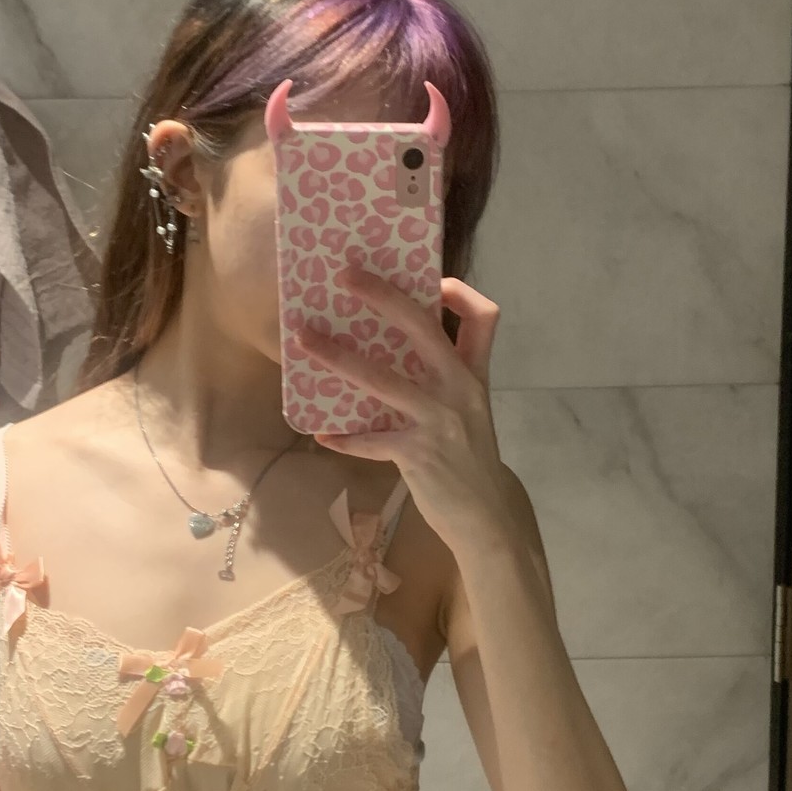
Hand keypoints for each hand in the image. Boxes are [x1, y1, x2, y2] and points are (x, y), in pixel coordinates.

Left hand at [299, 268, 511, 555]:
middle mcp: (460, 389)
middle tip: (346, 276)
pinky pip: (369, 440)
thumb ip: (444, 379)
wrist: (487, 514)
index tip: (433, 282)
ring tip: (304, 340)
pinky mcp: (417, 453)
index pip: (484, 318)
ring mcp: (438, 420)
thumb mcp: (469, 410)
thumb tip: (396, 353)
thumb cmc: (471, 457)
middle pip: (423, 327)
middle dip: (383, 296)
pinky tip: (324, 434)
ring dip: (337, 357)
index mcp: (474, 374)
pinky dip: (344, 437)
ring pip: (381, 378)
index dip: (460, 292)